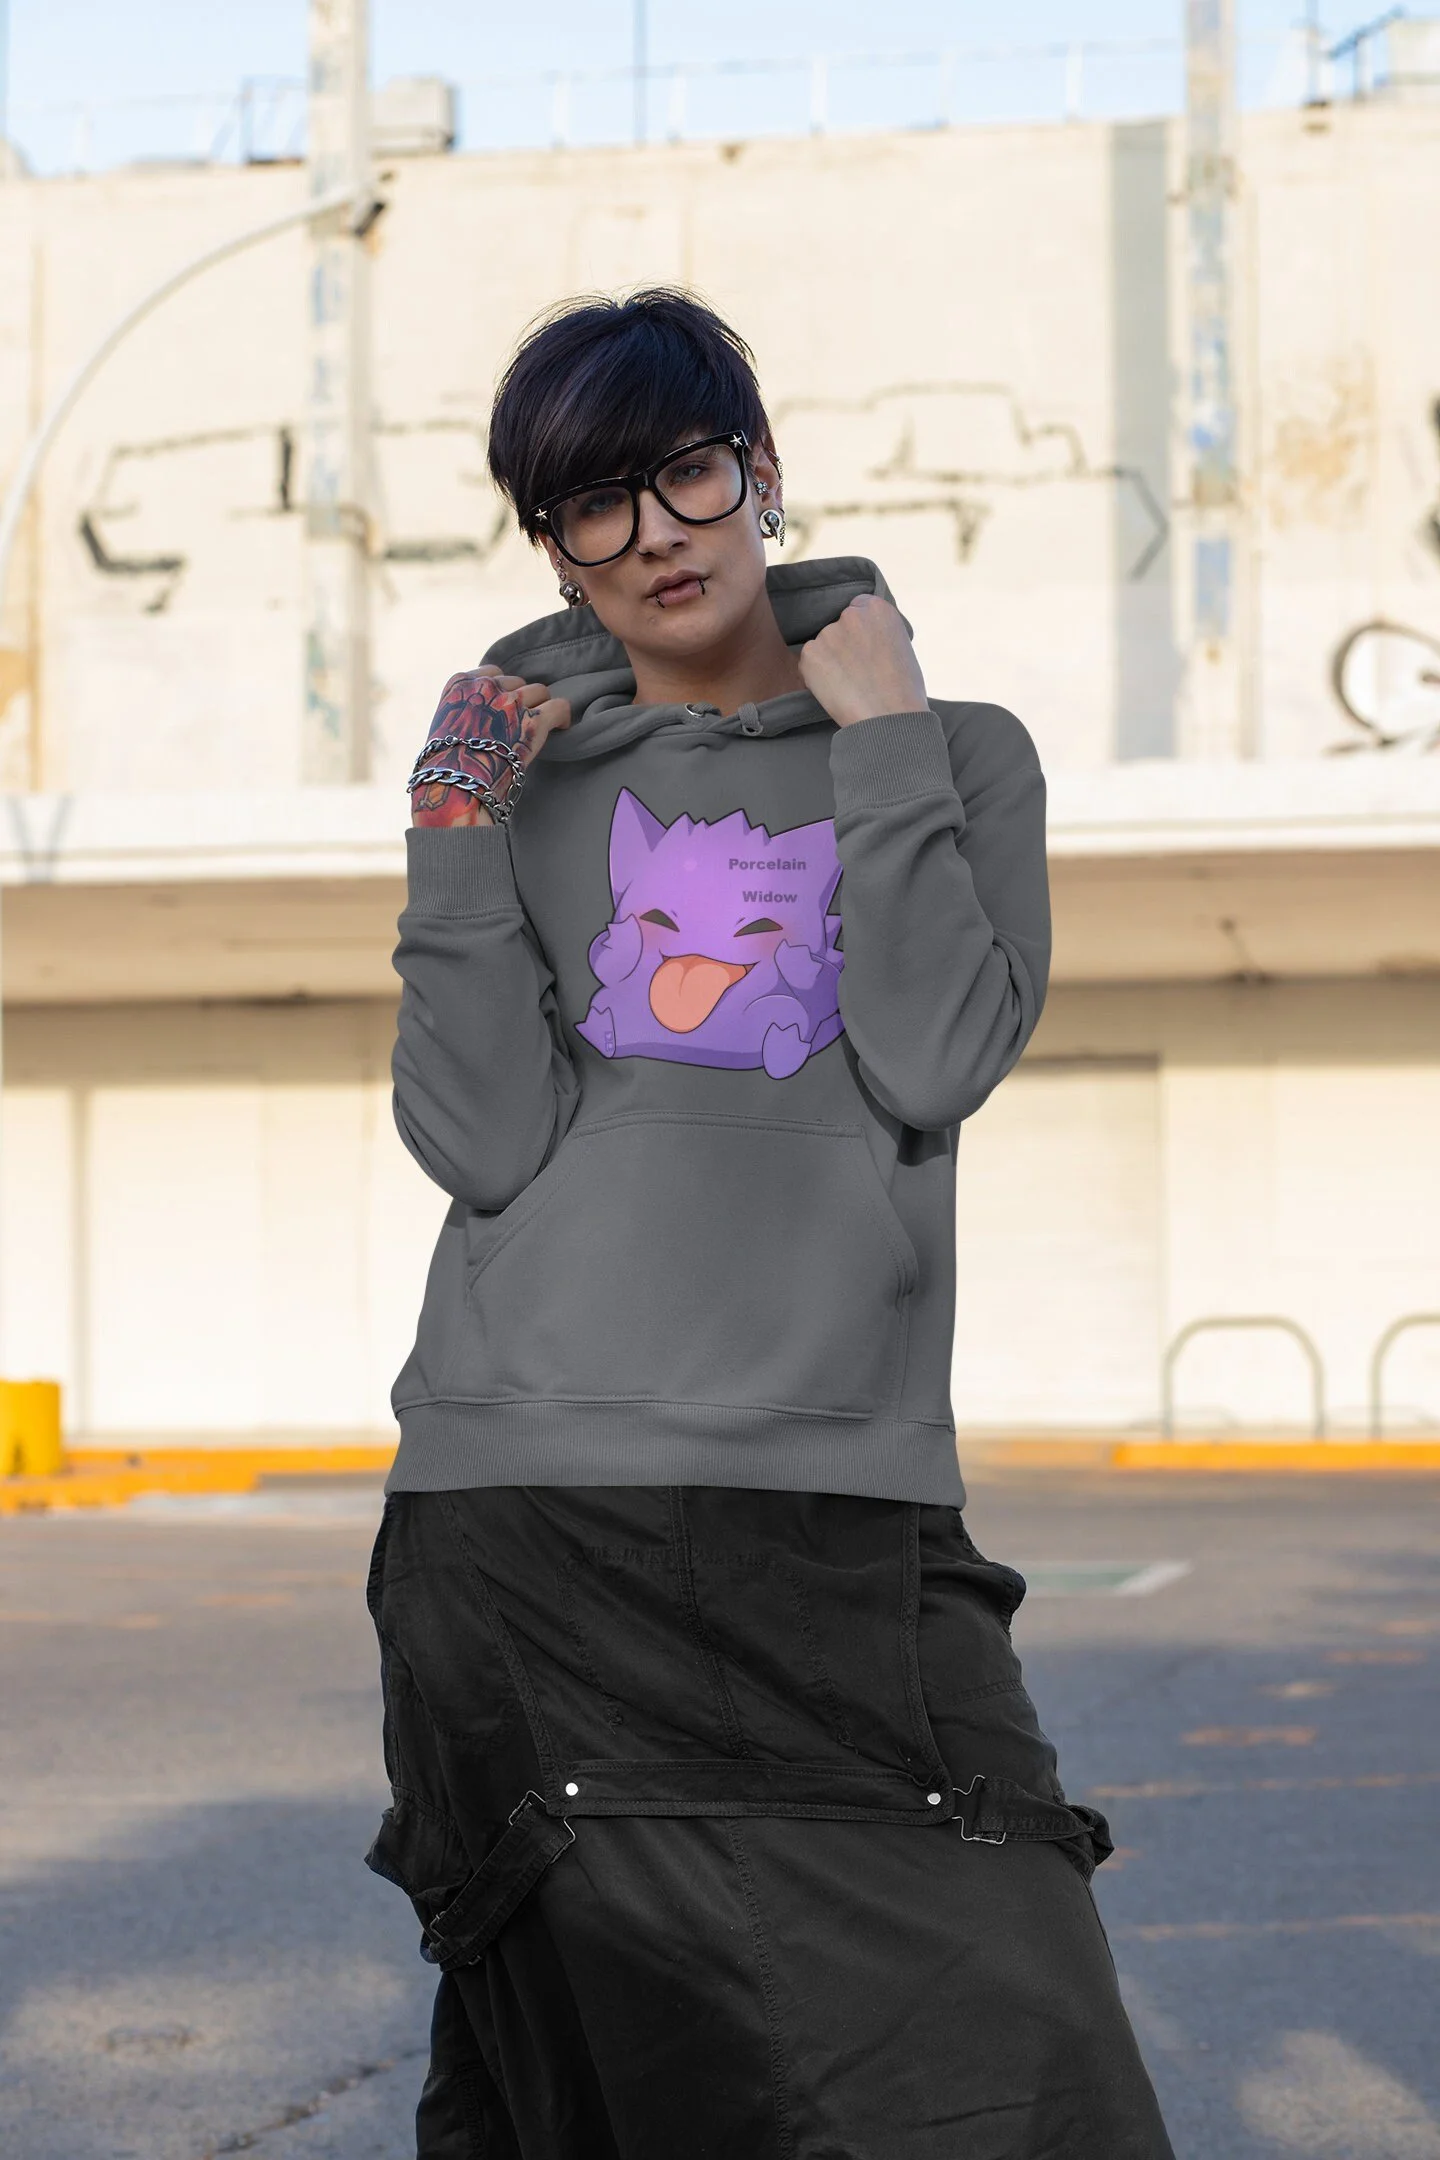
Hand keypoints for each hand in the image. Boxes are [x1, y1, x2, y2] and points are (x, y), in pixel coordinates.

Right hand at [411, 667, 570, 827]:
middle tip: (519, 724)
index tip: (504, 706)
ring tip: (540, 727)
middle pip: (517, 682)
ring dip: (541, 707)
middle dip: (521, 700)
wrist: (455, 786)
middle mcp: (486, 687)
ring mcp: (511, 702)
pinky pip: (559, 707)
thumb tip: (482, 719)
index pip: (492, 673)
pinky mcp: (533, 722)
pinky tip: (561, 727)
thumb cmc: (446, 767)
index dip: (502, 690)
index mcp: (460, 684)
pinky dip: (562, 716)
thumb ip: (466, 713)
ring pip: (540, 691)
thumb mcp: (444, 727)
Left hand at [797, 594, 928, 729]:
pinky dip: (817, 676)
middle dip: (843, 645)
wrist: (889, 717)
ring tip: (849, 686)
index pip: (858, 609)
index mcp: (878, 609)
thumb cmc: (903, 690)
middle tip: (856, 673)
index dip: (859, 633)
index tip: (863, 650)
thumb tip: (865, 642)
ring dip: (830, 661)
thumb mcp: (900, 648)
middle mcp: (851, 615)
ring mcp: (828, 633)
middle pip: (838, 626)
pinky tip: (835, 690)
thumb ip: (879, 635)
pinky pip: (810, 663)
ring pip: (823, 646)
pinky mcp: (810, 653)